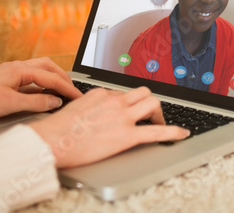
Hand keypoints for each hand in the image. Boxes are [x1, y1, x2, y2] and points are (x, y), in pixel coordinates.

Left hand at [0, 58, 81, 126]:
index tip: (78, 97)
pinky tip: (42, 95)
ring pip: (39, 71)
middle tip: (73, 90)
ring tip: (62, 91)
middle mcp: (17, 67)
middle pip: (48, 67)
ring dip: (52, 79)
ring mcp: (10, 73)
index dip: (67, 88)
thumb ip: (36, 102)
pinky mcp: (5, 81)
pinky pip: (29, 79)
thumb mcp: (11, 104)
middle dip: (63, 77)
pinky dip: (40, 85)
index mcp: (20, 69)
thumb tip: (55, 101)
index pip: (51, 77)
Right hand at [29, 86, 189, 168]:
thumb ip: (89, 106)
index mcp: (101, 94)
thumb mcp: (74, 108)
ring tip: (159, 124)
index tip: (131, 109)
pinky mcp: (126, 135)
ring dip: (159, 113)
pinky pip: (156, 131)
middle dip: (150, 103)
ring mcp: (122, 116)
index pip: (122, 93)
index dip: (129, 104)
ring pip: (153, 103)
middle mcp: (114, 101)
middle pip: (143, 92)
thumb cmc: (57, 130)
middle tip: (150, 116)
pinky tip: (181, 134)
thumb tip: (93, 111)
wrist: (52, 141)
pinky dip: (172, 132)